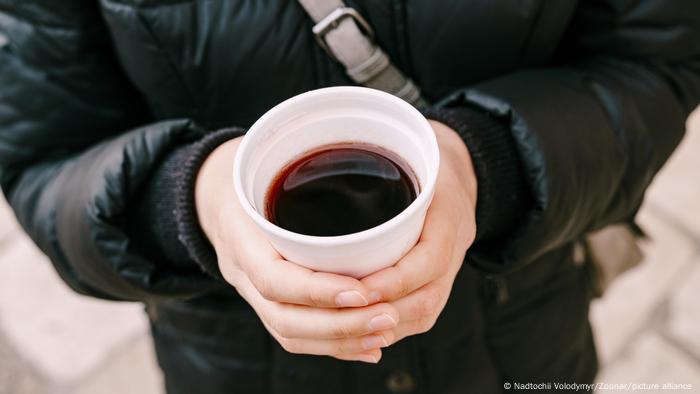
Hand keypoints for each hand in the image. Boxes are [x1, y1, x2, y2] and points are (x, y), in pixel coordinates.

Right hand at [195, 137, 400, 362]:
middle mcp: (241, 271)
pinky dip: (333, 346)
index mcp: (239, 235)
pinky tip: (368, 346)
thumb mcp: (266, 159)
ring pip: (290, 334)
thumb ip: (301, 165)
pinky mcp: (265, 301)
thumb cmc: (251, 169)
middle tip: (388, 317)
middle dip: (340, 326)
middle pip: (285, 318)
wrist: (214, 191)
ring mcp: (249, 290)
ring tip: (385, 332)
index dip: (318, 291)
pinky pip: (294, 336)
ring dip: (342, 341)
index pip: (274, 279)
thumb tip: (368, 155)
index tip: (364, 291)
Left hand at [360, 120, 477, 344]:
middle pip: (428, 297)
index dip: (396, 280)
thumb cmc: (422, 153)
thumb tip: (311, 156)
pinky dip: (392, 326)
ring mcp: (452, 265)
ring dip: (386, 326)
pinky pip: (423, 313)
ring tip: (347, 328)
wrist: (460, 167)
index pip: (431, 258)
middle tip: (343, 314)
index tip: (360, 288)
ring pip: (426, 311)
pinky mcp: (442, 278)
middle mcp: (456, 244)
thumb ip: (371, 152)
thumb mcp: (406, 145)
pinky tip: (362, 330)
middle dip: (385, 313)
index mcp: (449, 211)